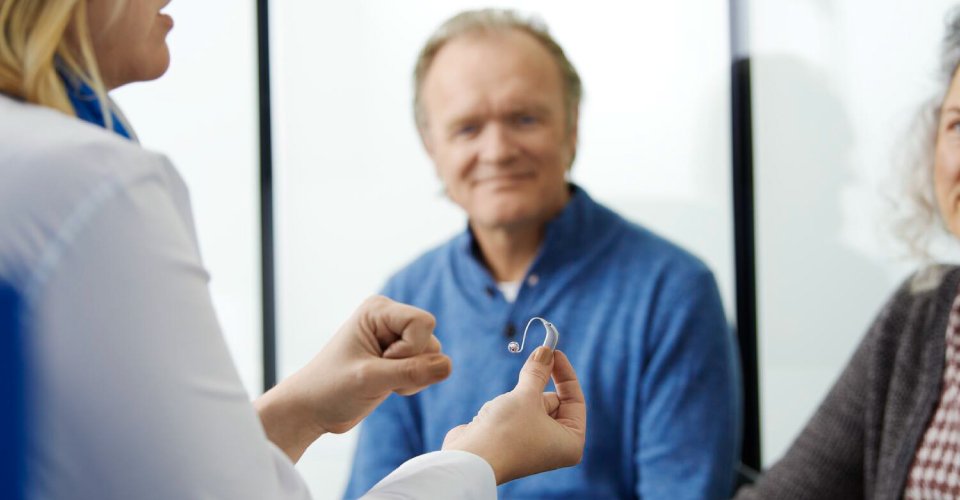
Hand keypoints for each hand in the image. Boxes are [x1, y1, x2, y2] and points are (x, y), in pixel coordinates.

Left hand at [255, 296, 451, 460]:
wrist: (312, 410)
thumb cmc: (330, 389)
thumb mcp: (371, 380)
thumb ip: (412, 372)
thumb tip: (448, 366)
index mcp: (378, 310)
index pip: (424, 322)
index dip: (410, 349)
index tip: (381, 362)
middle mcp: (390, 319)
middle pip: (431, 340)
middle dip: (411, 365)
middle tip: (378, 374)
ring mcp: (396, 339)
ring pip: (434, 356)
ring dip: (413, 377)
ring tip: (381, 382)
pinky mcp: (400, 358)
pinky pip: (428, 369)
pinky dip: (413, 384)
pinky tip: (387, 387)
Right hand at [442, 347, 586, 483]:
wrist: (470, 459)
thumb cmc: (507, 432)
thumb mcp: (527, 395)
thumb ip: (538, 371)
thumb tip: (546, 350)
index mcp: (570, 442)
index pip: (575, 400)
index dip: (564, 374)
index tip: (553, 352)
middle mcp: (554, 446)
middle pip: (551, 401)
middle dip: (533, 388)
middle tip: (530, 364)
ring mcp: (531, 443)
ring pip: (529, 405)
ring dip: (515, 399)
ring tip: (502, 411)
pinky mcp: (511, 440)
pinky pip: (513, 413)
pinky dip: (502, 408)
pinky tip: (489, 420)